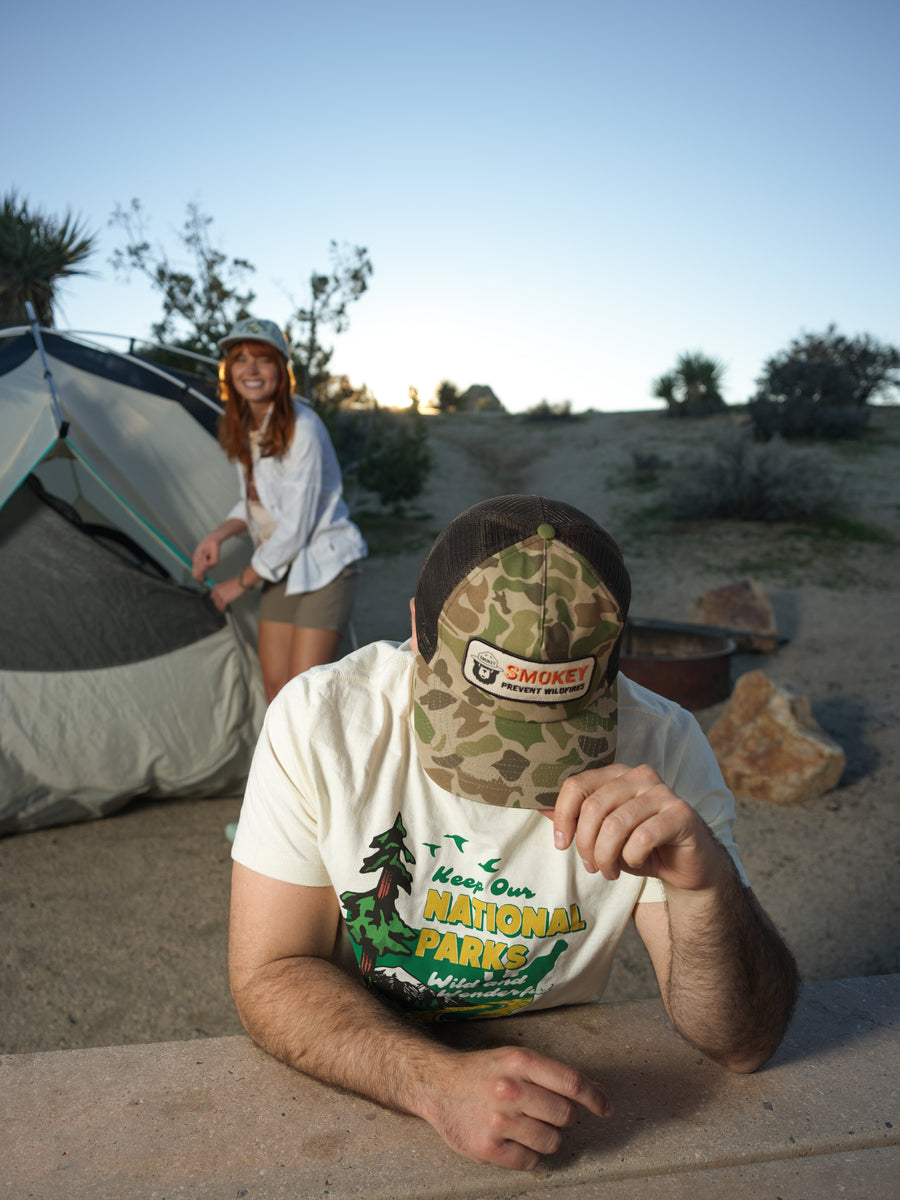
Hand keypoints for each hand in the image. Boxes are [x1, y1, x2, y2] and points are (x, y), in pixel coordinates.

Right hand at [192, 534, 220, 579]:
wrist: (210, 540)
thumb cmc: (203, 547)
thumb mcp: (196, 557)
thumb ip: (196, 566)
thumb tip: (195, 576)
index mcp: (203, 566)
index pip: (198, 575)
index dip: (196, 575)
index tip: (195, 573)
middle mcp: (208, 567)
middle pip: (199, 572)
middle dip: (197, 563)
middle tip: (200, 555)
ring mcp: (212, 565)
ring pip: (202, 568)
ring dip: (201, 560)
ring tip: (204, 554)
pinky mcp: (215, 563)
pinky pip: (206, 564)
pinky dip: (204, 559)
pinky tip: (207, 554)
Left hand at [209, 578, 244, 612]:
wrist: (241, 583)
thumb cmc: (236, 583)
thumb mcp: (226, 585)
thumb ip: (223, 590)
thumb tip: (223, 595)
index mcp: (217, 587)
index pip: (212, 595)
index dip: (215, 600)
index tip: (217, 602)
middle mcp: (217, 591)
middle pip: (215, 601)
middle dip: (217, 604)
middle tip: (220, 606)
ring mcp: (220, 596)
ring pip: (218, 605)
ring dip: (220, 608)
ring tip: (223, 609)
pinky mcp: (225, 600)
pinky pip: (222, 607)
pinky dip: (223, 609)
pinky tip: (225, 610)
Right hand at [421, 1046, 610, 1169]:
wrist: (437, 1085)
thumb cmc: (483, 1071)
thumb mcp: (514, 1059)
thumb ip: (551, 1074)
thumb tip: (596, 1094)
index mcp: (520, 1061)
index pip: (572, 1083)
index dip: (595, 1097)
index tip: (606, 1108)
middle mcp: (510, 1089)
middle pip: (565, 1114)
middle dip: (564, 1117)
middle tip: (548, 1113)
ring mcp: (498, 1121)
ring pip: (552, 1141)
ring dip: (548, 1137)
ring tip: (530, 1126)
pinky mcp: (487, 1148)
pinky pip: (531, 1160)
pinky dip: (529, 1154)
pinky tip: (515, 1140)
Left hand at [545, 764, 726, 893]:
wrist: (687, 867)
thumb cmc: (641, 847)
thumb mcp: (602, 834)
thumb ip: (575, 818)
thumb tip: (539, 806)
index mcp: (617, 774)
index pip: (577, 785)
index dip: (564, 816)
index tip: (561, 845)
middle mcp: (639, 776)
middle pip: (594, 807)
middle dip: (586, 844)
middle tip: (592, 866)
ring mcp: (662, 792)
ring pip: (616, 824)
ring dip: (608, 856)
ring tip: (610, 871)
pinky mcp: (681, 814)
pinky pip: (643, 837)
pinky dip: (632, 858)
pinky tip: (636, 863)